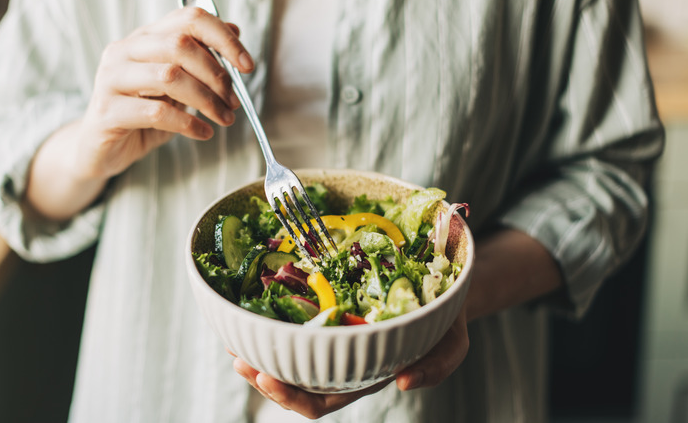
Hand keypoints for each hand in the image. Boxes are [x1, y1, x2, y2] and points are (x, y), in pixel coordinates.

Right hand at [76, 7, 252, 179]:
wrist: (101, 149)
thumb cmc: (142, 115)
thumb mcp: (176, 86)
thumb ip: (199, 59)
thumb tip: (234, 32)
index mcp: (144, 38)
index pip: (188, 20)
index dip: (223, 39)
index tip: (246, 65)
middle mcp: (124, 51)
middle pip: (181, 45)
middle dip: (217, 74)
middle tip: (233, 100)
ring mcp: (111, 78)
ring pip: (170, 76)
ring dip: (206, 100)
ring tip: (223, 118)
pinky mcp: (107, 111)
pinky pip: (156, 113)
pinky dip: (188, 124)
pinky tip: (202, 132)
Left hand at [232, 306, 468, 419]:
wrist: (443, 287)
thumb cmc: (446, 320)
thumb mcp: (453, 344)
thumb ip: (438, 366)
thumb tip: (405, 383)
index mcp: (366, 374)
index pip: (323, 399)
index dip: (292, 396)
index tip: (266, 376)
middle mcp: (343, 360)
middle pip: (296, 381)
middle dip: (264, 375)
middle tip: (239, 360)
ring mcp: (334, 336)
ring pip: (290, 353)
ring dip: (259, 350)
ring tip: (234, 339)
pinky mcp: (329, 311)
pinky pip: (295, 322)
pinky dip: (272, 320)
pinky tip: (252, 311)